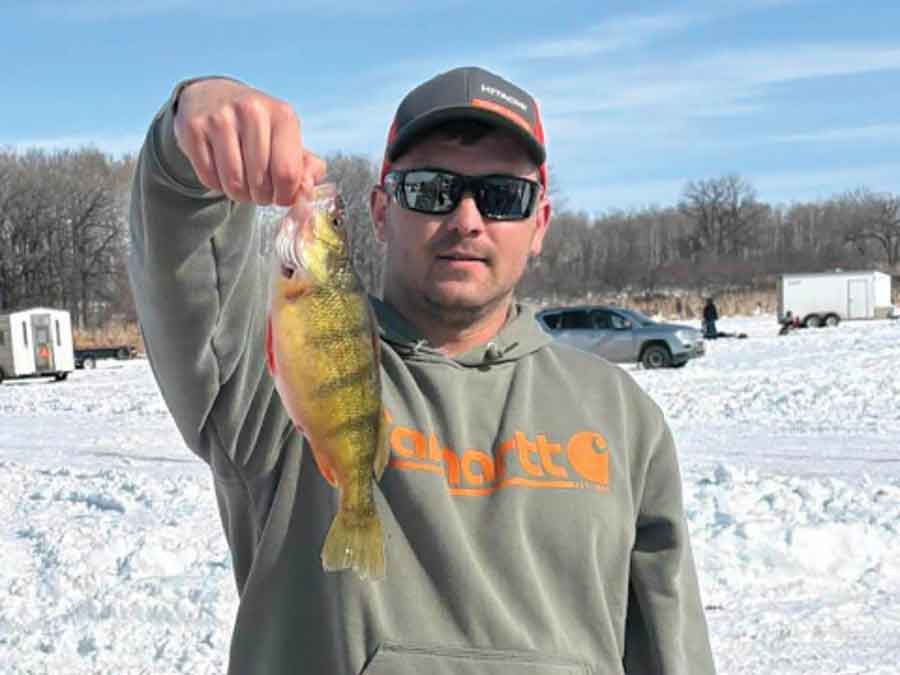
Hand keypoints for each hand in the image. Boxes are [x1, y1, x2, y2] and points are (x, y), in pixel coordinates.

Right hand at [173, 78, 326, 205]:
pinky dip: (216, 185)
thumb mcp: (288, 139)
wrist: (212, 96)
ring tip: (242, 184)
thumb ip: (307, 168)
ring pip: (233, 183)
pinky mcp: (193, 128)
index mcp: (282, 115)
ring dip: (239, 195)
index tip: (281, 196)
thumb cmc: (259, 128)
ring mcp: (219, 117)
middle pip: (261, 182)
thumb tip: (307, 192)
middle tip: (260, 190)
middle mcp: (251, 110)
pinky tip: (221, 171)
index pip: (288, 174)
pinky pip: (208, 178)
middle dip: (262, 197)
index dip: (285, 196)